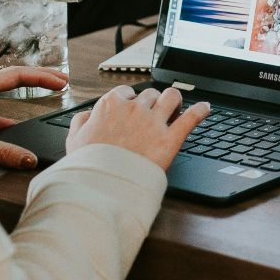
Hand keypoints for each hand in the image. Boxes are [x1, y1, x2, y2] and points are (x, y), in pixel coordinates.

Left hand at [0, 66, 67, 168]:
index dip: (42, 77)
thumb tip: (30, 159)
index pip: (17, 75)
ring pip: (1, 90)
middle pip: (12, 77)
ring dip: (24, 92)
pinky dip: (4, 113)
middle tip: (62, 79)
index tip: (61, 83)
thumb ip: (2, 152)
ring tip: (43, 94)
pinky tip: (10, 125)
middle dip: (39, 77)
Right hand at [67, 84, 209, 171]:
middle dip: (153, 103)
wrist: (102, 186)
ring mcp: (154, 122)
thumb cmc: (88, 165)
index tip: (133, 109)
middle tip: (155, 114)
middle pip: (150, 94)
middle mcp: (134, 109)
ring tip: (176, 108)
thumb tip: (88, 115)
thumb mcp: (74, 140)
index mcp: (111, 105)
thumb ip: (80, 122)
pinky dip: (201, 110)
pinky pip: (191, 117)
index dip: (131, 101)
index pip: (126, 93)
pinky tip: (206, 108)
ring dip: (175, 101)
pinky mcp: (170, 139)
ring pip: (172, 96)